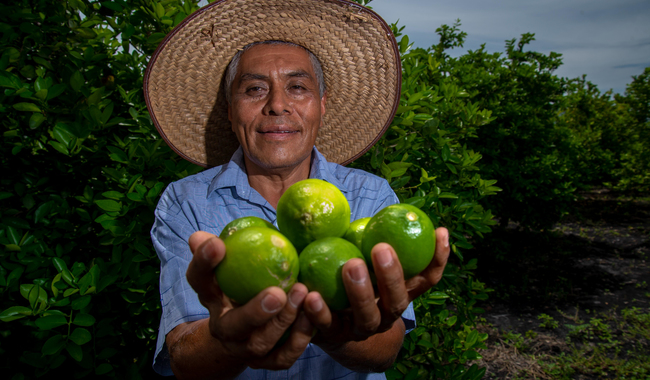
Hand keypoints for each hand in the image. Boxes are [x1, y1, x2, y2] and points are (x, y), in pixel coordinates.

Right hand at [183, 231, 313, 369]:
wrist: (247, 331)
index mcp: (212, 297)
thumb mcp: (234, 264)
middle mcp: (224, 328)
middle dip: (254, 312)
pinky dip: (299, 339)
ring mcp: (245, 348)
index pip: (199, 279)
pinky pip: (284, 356)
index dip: (203, 263)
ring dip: (283, 322)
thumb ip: (225, 248)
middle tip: (277, 293)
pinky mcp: (268, 362)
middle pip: (233, 326)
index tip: (218, 245)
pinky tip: (313, 317)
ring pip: (260, 344)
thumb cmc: (246, 283)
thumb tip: (201, 236)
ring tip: (302, 295)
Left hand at [303, 227, 449, 347]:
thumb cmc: (350, 281)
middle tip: (381, 248)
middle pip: (397, 299)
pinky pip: (327, 326)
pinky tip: (309, 294)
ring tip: (350, 265)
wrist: (334, 332)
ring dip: (359, 292)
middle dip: (392, 274)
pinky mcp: (334, 338)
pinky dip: (319, 312)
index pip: (427, 279)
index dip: (438, 258)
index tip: (440, 231)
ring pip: (367, 316)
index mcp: (400, 294)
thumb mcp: (364, 258)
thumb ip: (367, 237)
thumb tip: (362, 199)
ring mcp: (362, 329)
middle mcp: (387, 313)